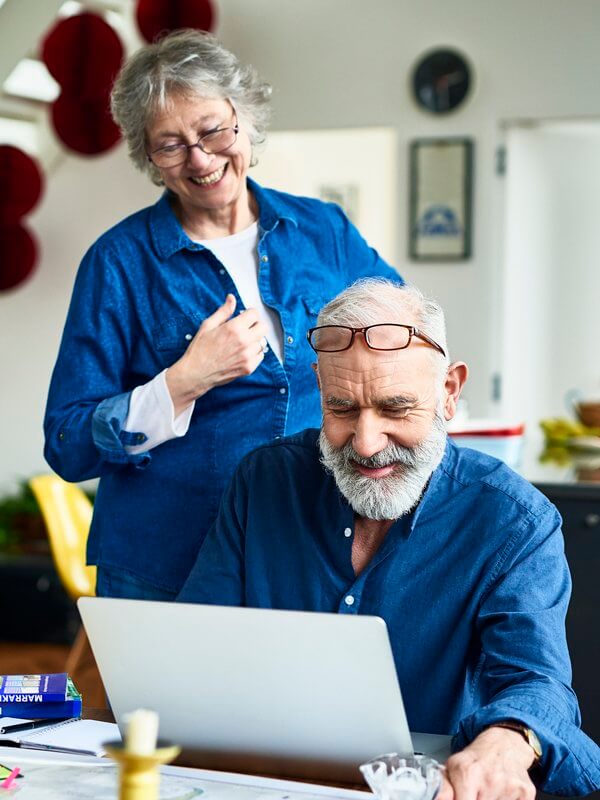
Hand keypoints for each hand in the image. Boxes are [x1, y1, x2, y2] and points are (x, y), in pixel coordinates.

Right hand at [166, 294, 267, 414]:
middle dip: (255, 325)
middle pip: (263, 327)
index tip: (244, 318)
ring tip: (241, 343)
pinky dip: (254, 353)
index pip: (254, 314)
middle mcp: (244, 341)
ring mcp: (248, 356)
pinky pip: (260, 355)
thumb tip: (231, 298)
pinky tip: (242, 353)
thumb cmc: (200, 349)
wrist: (196, 374)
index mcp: (234, 328)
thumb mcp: (208, 325)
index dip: (249, 314)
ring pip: (262, 342)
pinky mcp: (249, 367)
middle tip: (245, 329)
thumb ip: (223, 311)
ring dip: (254, 340)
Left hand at [437, 727, 536, 799]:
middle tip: (475, 793)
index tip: (463, 798)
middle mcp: (490, 779)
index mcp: (468, 773)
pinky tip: (501, 794)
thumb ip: (444, 788)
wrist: (504, 744)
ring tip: (487, 792)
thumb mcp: (453, 767)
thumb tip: (434, 797)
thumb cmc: (477, 759)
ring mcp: (510, 787)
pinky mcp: (526, 792)